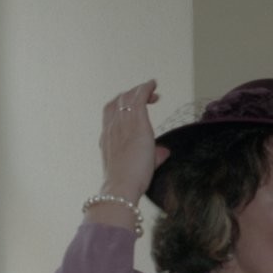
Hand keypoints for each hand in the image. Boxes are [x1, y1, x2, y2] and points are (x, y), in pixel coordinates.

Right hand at [98, 79, 169, 198]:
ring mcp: (123, 125)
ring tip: (151, 89)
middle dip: (132, 95)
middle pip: (118, 101)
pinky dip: (146, 89)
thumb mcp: (139, 167)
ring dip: (140, 91)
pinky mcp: (137, 124)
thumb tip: (164, 152)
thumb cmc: (128, 183)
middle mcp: (112, 128)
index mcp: (108, 138)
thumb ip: (152, 157)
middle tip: (148, 96)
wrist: (120, 187)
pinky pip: (139, 98)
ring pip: (128, 98)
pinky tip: (153, 84)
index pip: (111, 113)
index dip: (122, 105)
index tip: (135, 104)